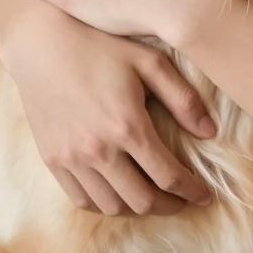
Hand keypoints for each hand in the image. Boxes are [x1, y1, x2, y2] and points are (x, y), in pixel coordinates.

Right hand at [0, 0, 215, 216]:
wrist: (42, 43)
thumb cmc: (101, 46)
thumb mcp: (149, 61)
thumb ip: (183, 98)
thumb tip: (210, 133)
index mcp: (128, 126)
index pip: (168, 176)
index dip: (192, 191)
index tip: (205, 196)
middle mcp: (99, 150)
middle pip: (142, 201)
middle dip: (170, 206)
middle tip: (183, 201)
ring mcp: (72, 159)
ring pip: (112, 206)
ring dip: (138, 209)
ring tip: (154, 197)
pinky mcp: (52, 160)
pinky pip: (82, 200)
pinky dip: (106, 205)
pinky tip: (120, 193)